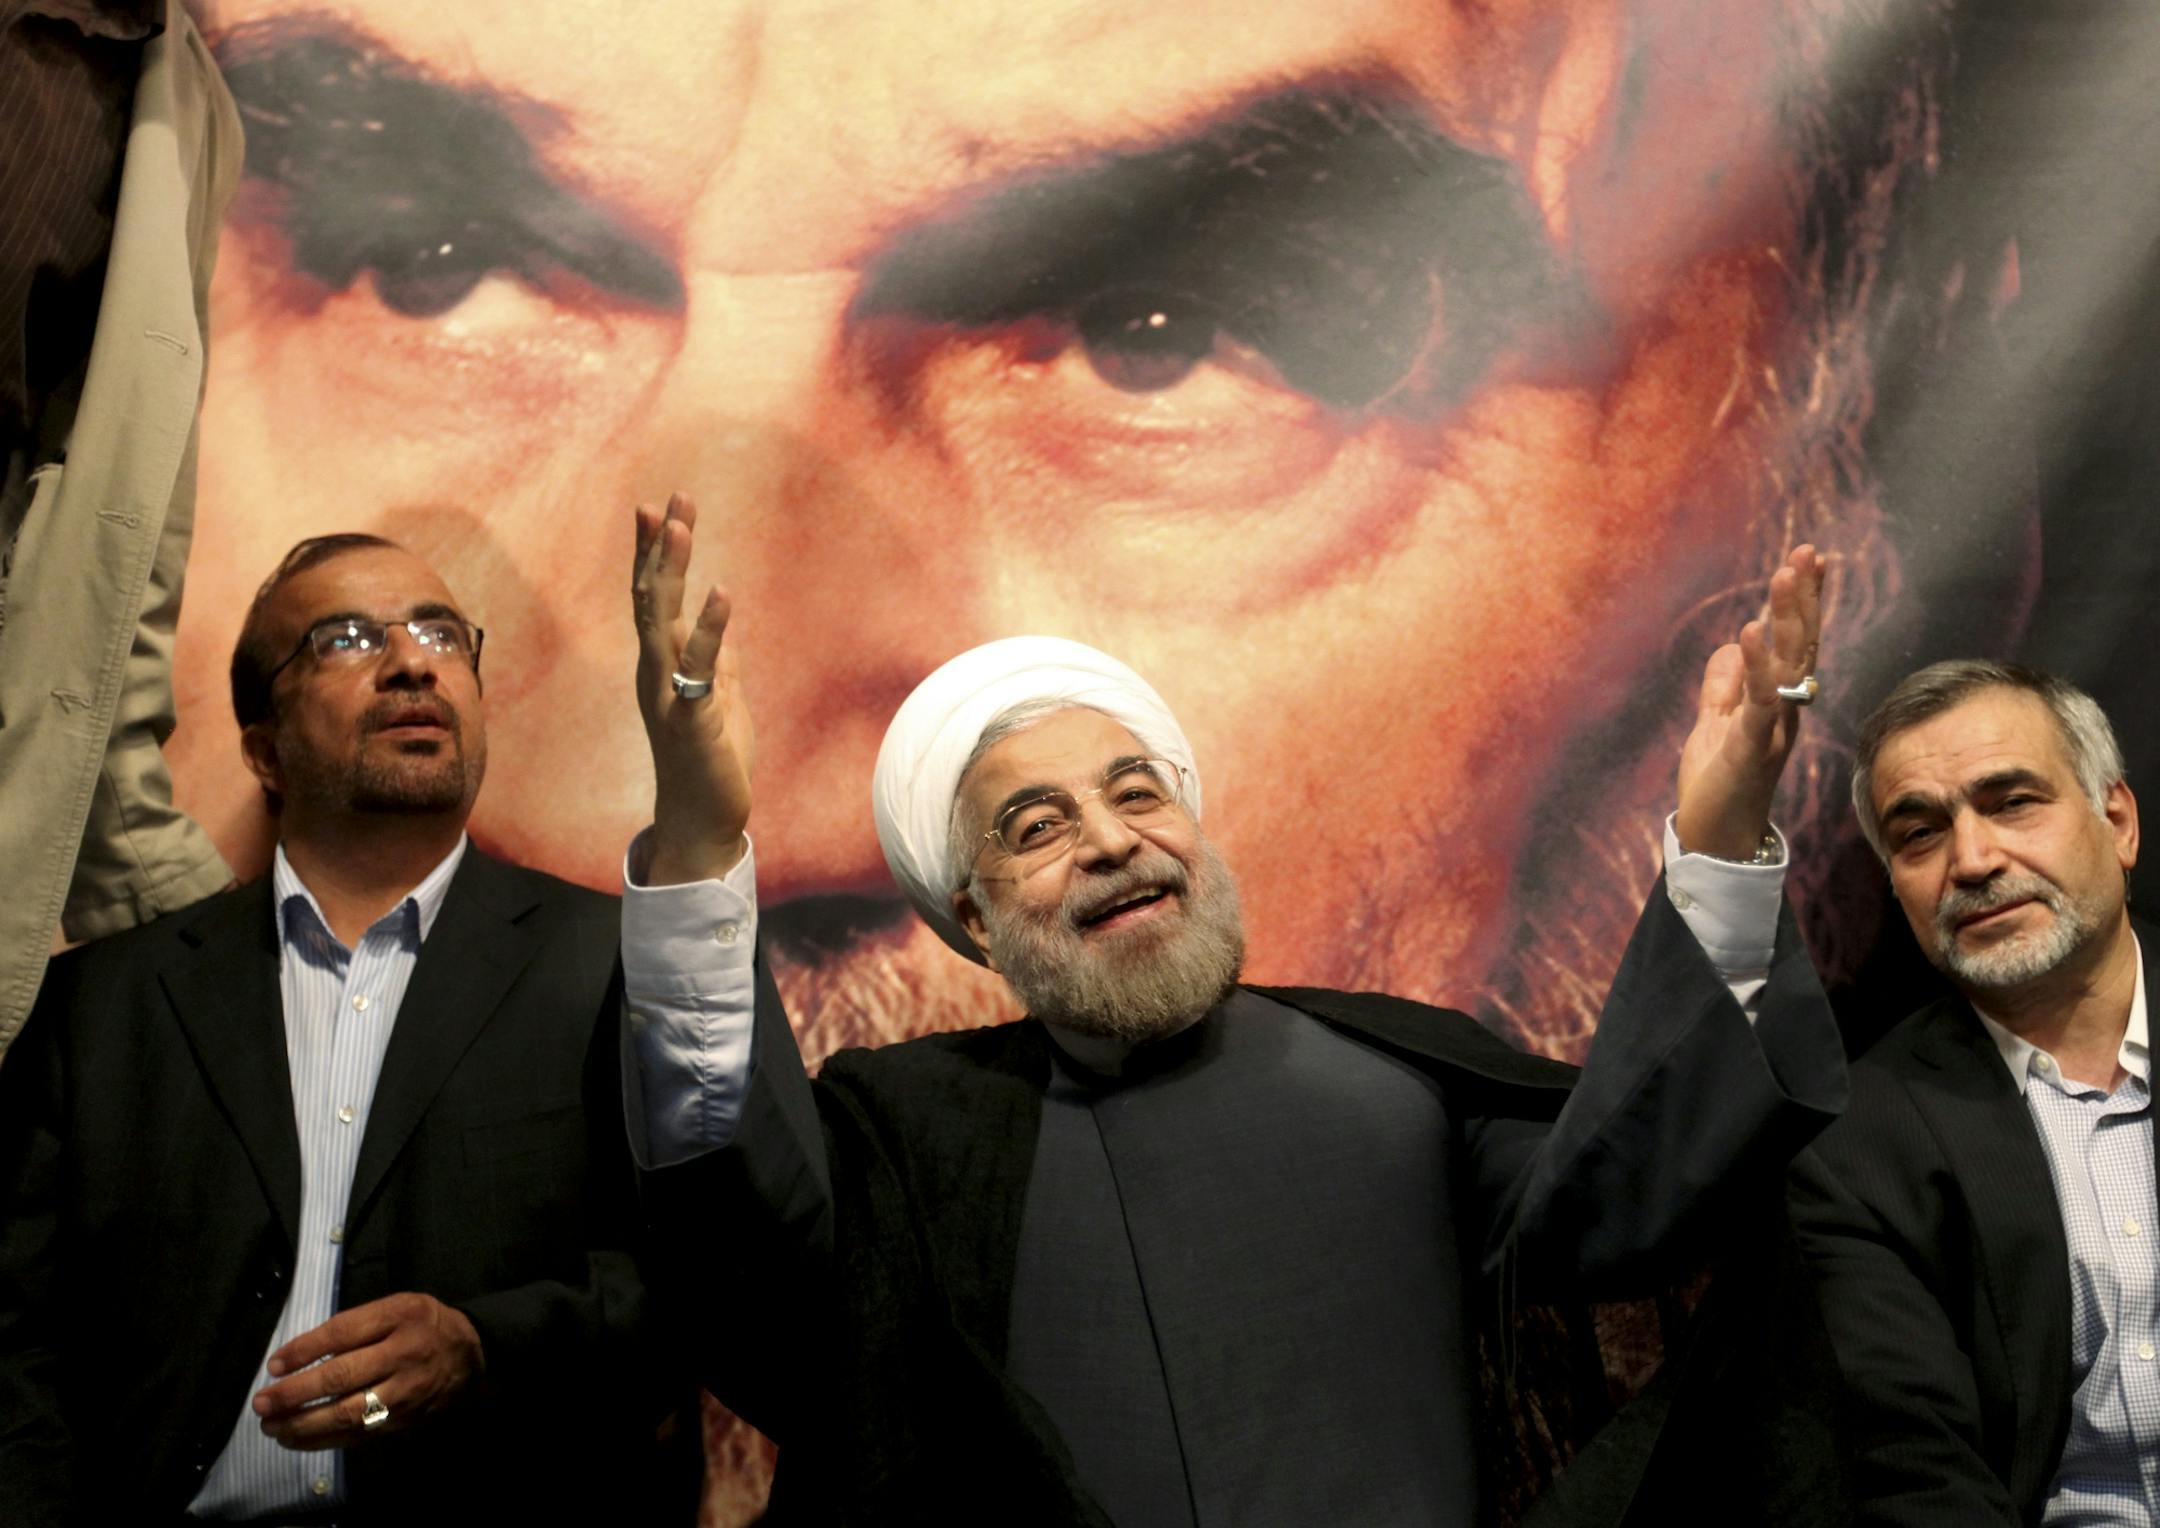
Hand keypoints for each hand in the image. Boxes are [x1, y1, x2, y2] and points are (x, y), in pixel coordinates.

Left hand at [252, 1291, 484, 1449]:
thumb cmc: (424, 1325)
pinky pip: (359, 1435)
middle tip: (261, 1404)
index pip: (343, 1333)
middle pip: (341, 1377)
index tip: (273, 1366)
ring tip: (272, 1427)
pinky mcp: (404, 1420)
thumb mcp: (397, 1307)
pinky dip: (323, 1441)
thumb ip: (356, 1325)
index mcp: (399, 1318)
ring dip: (303, 1424)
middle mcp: (403, 1355)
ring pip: (348, 1414)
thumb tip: (300, 1355)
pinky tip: (297, 1440)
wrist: (474, 1355)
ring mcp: (405, 1393)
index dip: (304, 1350)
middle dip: (295, 1394)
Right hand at [633, 493, 753, 884]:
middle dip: (659, 547)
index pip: (653, 599)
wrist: (704, 822)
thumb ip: (716, 663)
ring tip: (680, 525)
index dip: (654, 553)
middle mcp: (655, 674)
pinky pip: (699, 667)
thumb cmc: (711, 763)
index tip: (659, 507)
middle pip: (650, 598)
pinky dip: (709, 629)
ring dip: (671, 571)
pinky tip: (721, 593)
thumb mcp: (720, 701)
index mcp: (662, 667)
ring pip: (661, 622)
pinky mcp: (692, 719)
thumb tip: (721, 626)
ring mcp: (669, 695)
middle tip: (669, 498)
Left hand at [1675, 544, 1824, 858]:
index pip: (1794, 642)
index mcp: (1777, 700)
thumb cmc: (1718, 783)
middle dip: (1804, 597)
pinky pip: (1759, 700)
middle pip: (1800, 644)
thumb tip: (1730, 645)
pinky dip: (1755, 665)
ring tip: (1785, 575)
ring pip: (1787, 665)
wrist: (1716, 838)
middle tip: (1808, 552)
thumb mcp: (1715, 724)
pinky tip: (1750, 631)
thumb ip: (1723, 686)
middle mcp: (1785, 709)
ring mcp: (1773, 727)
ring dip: (1786, 618)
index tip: (1810, 559)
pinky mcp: (1753, 747)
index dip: (1803, 601)